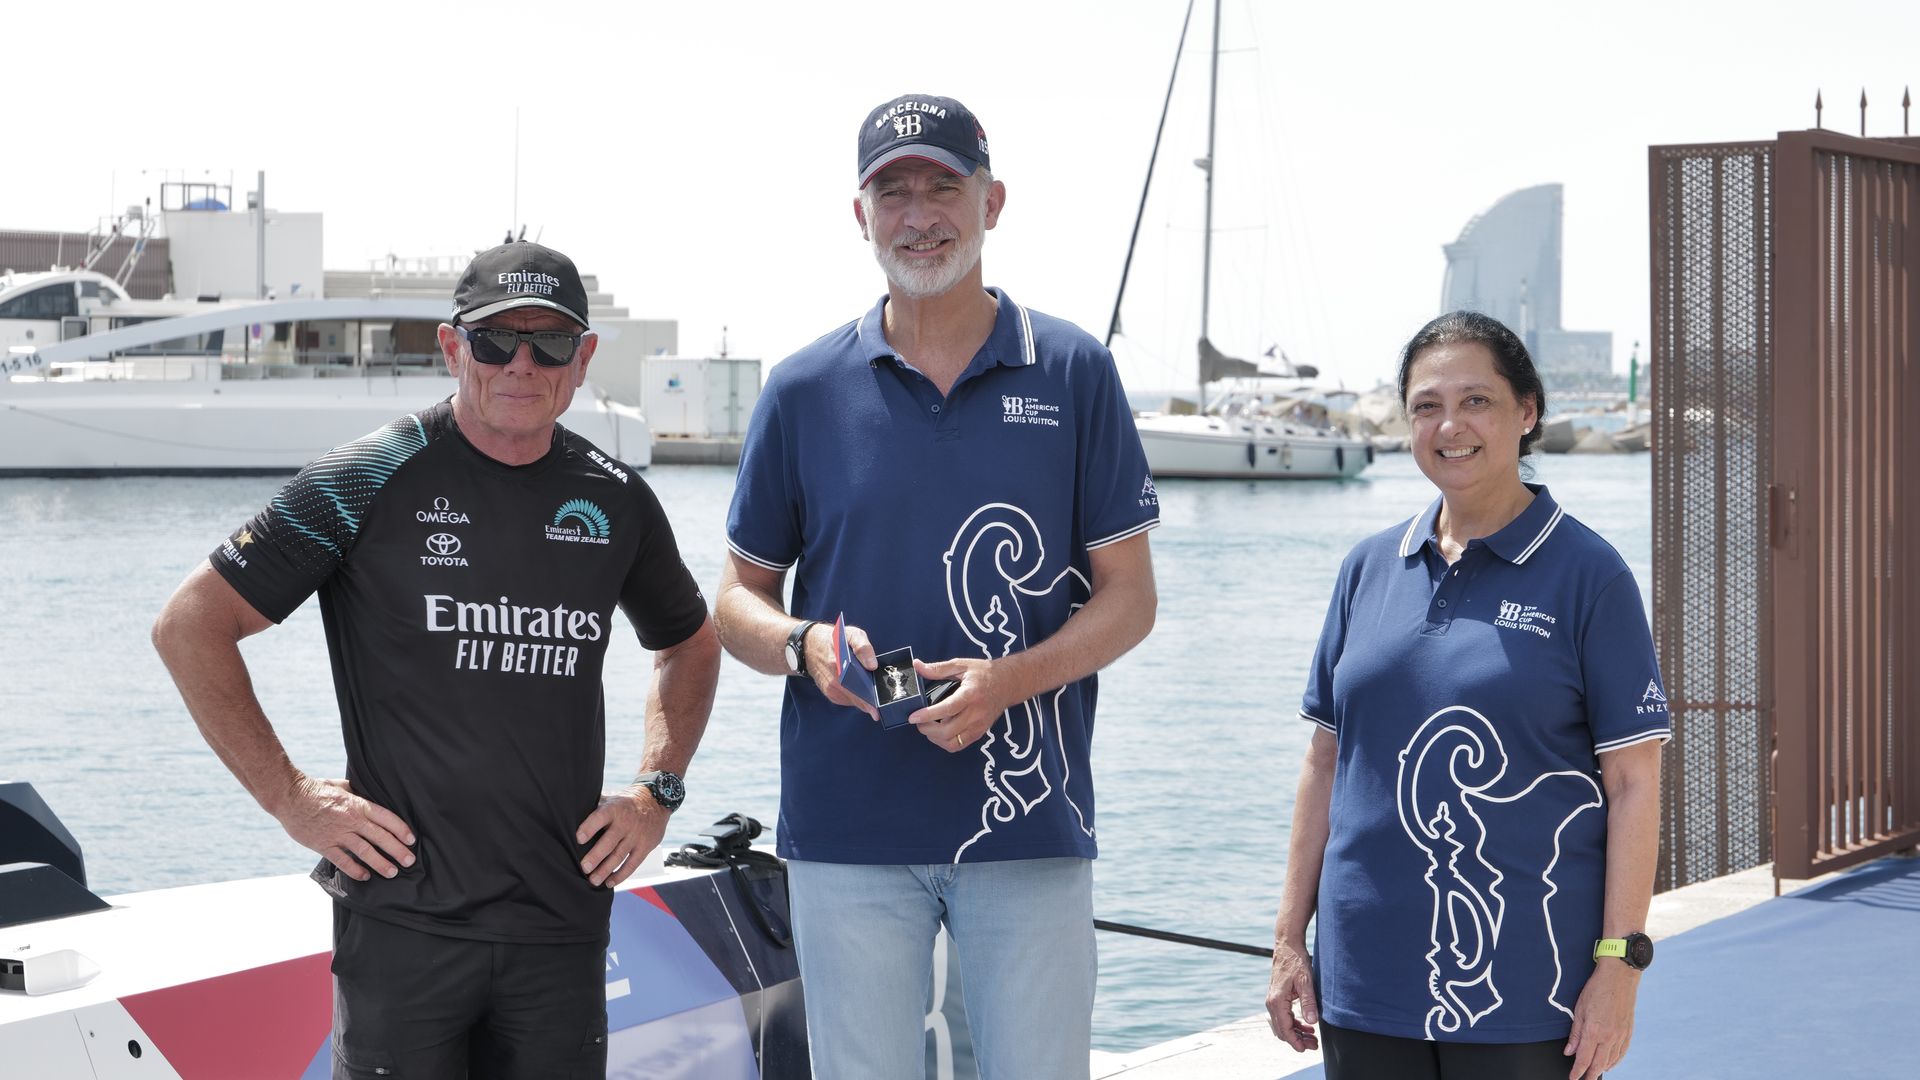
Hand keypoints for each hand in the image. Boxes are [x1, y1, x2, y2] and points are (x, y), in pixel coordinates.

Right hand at [275, 775, 413, 881]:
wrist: (289, 796)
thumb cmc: (316, 789)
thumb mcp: (342, 786)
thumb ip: (358, 794)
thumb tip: (372, 796)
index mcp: (357, 804)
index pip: (386, 818)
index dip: (401, 829)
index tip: (411, 840)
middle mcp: (351, 820)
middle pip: (380, 837)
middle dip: (397, 850)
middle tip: (409, 861)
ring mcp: (337, 833)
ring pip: (365, 851)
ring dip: (380, 863)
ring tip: (392, 872)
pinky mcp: (323, 845)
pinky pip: (342, 861)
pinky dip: (355, 870)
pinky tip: (365, 876)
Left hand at [575, 785, 670, 887]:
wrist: (656, 802)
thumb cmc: (624, 804)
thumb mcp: (611, 800)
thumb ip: (594, 807)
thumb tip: (568, 813)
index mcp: (614, 809)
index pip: (600, 817)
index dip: (589, 827)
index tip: (578, 839)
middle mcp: (626, 823)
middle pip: (609, 842)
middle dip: (596, 856)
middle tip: (584, 868)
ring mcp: (636, 836)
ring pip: (619, 856)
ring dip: (605, 870)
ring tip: (593, 880)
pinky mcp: (645, 847)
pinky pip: (632, 864)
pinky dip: (621, 875)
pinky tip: (609, 882)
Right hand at [810, 621, 878, 720]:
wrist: (809, 646)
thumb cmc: (833, 640)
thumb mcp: (851, 634)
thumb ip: (863, 647)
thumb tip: (872, 666)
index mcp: (839, 665)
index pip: (856, 688)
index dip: (868, 700)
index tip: (877, 707)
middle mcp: (833, 681)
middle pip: (856, 699)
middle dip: (870, 703)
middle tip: (880, 703)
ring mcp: (830, 689)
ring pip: (852, 701)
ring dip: (863, 700)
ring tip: (872, 694)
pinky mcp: (829, 693)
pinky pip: (846, 700)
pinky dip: (855, 697)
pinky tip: (860, 690)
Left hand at [908, 657, 1006, 752]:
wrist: (1008, 683)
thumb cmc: (984, 672)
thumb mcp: (961, 665)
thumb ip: (938, 668)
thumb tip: (917, 666)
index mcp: (970, 694)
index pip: (947, 709)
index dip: (928, 715)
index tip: (913, 717)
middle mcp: (976, 713)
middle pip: (948, 730)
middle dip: (927, 729)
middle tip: (917, 721)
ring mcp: (979, 725)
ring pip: (953, 743)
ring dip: (935, 738)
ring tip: (927, 728)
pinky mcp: (980, 732)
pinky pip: (960, 745)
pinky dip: (945, 742)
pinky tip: (939, 733)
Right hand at [1265, 939, 1319, 1050]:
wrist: (1287, 946)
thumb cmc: (1296, 962)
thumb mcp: (1306, 981)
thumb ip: (1309, 1003)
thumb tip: (1312, 1022)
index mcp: (1277, 1001)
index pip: (1285, 1029)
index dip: (1296, 1042)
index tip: (1307, 1049)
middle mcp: (1271, 1003)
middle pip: (1282, 1030)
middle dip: (1297, 1040)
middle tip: (1314, 1045)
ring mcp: (1272, 1001)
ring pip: (1282, 1025)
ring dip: (1296, 1033)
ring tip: (1312, 1038)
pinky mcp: (1277, 998)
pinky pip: (1283, 1017)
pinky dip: (1294, 1024)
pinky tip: (1307, 1025)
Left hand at [1564, 961, 1638, 1077]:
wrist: (1619, 977)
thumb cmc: (1597, 989)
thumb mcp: (1579, 1010)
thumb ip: (1575, 1034)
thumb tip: (1569, 1051)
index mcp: (1594, 1031)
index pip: (1584, 1059)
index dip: (1577, 1071)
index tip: (1573, 1078)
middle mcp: (1609, 1036)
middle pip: (1598, 1063)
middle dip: (1590, 1074)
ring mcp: (1621, 1035)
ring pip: (1611, 1060)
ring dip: (1602, 1069)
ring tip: (1594, 1073)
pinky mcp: (1628, 1032)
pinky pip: (1622, 1052)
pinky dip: (1615, 1061)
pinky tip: (1610, 1064)